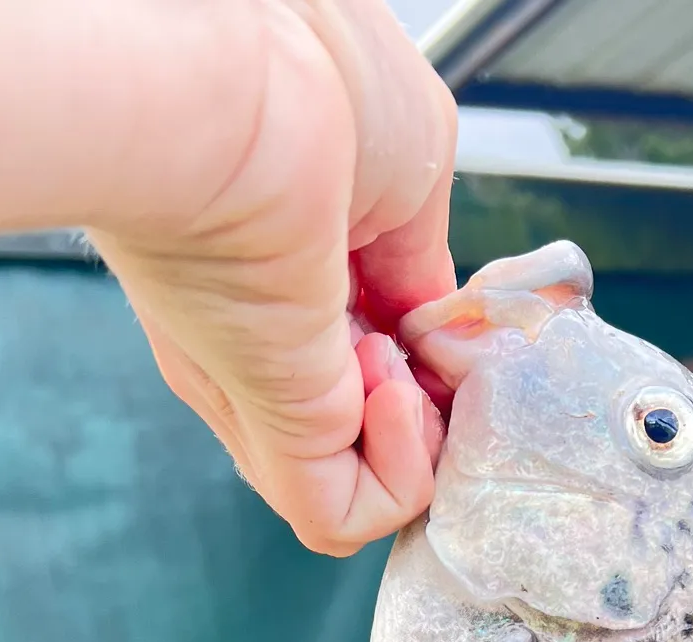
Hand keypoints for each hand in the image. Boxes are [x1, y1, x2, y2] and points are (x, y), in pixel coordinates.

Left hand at [89, 3, 455, 554]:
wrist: (243, 86)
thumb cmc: (312, 79)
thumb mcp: (412, 173)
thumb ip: (425, 266)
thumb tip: (434, 330)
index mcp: (293, 274)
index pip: (369, 368)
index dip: (430, 367)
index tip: (450, 330)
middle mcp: (270, 341)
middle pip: (361, 436)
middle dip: (429, 410)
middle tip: (428, 349)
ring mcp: (268, 390)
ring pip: (360, 489)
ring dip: (420, 438)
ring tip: (399, 357)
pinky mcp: (276, 428)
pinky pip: (348, 512)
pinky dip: (402, 471)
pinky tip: (388, 385)